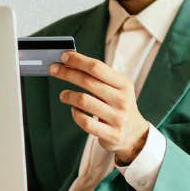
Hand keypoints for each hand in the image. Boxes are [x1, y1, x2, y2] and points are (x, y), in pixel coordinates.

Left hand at [50, 51, 150, 165]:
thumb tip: (71, 63)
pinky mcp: (110, 134)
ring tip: (63, 95)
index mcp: (123, 84)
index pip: (97, 67)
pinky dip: (75, 113)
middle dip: (67, 73)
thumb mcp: (117, 88)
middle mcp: (121, 100)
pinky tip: (74, 110)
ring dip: (68, 95)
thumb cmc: (119, 106)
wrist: (134, 134)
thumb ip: (99, 77)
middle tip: (54, 70)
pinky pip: (85, 122)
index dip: (78, 60)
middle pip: (88, 82)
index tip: (64, 56)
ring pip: (84, 101)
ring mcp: (117, 118)